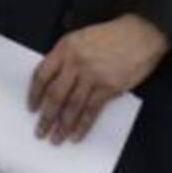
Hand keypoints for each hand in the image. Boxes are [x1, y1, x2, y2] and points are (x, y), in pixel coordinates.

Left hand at [29, 14, 167, 143]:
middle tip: (40, 131)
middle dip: (46, 116)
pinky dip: (82, 125)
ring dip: (62, 125)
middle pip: (55, 94)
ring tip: (56, 139)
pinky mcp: (108, 87)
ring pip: (71, 106)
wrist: (139, 34)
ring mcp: (92, 75)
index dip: (35, 94)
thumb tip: (55, 82)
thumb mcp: (81, 38)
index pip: (42, 74)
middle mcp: (75, 62)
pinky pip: (91, 111)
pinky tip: (76, 135)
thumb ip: (66, 57)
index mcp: (65, 48)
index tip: (31, 107)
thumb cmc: (111, 35)